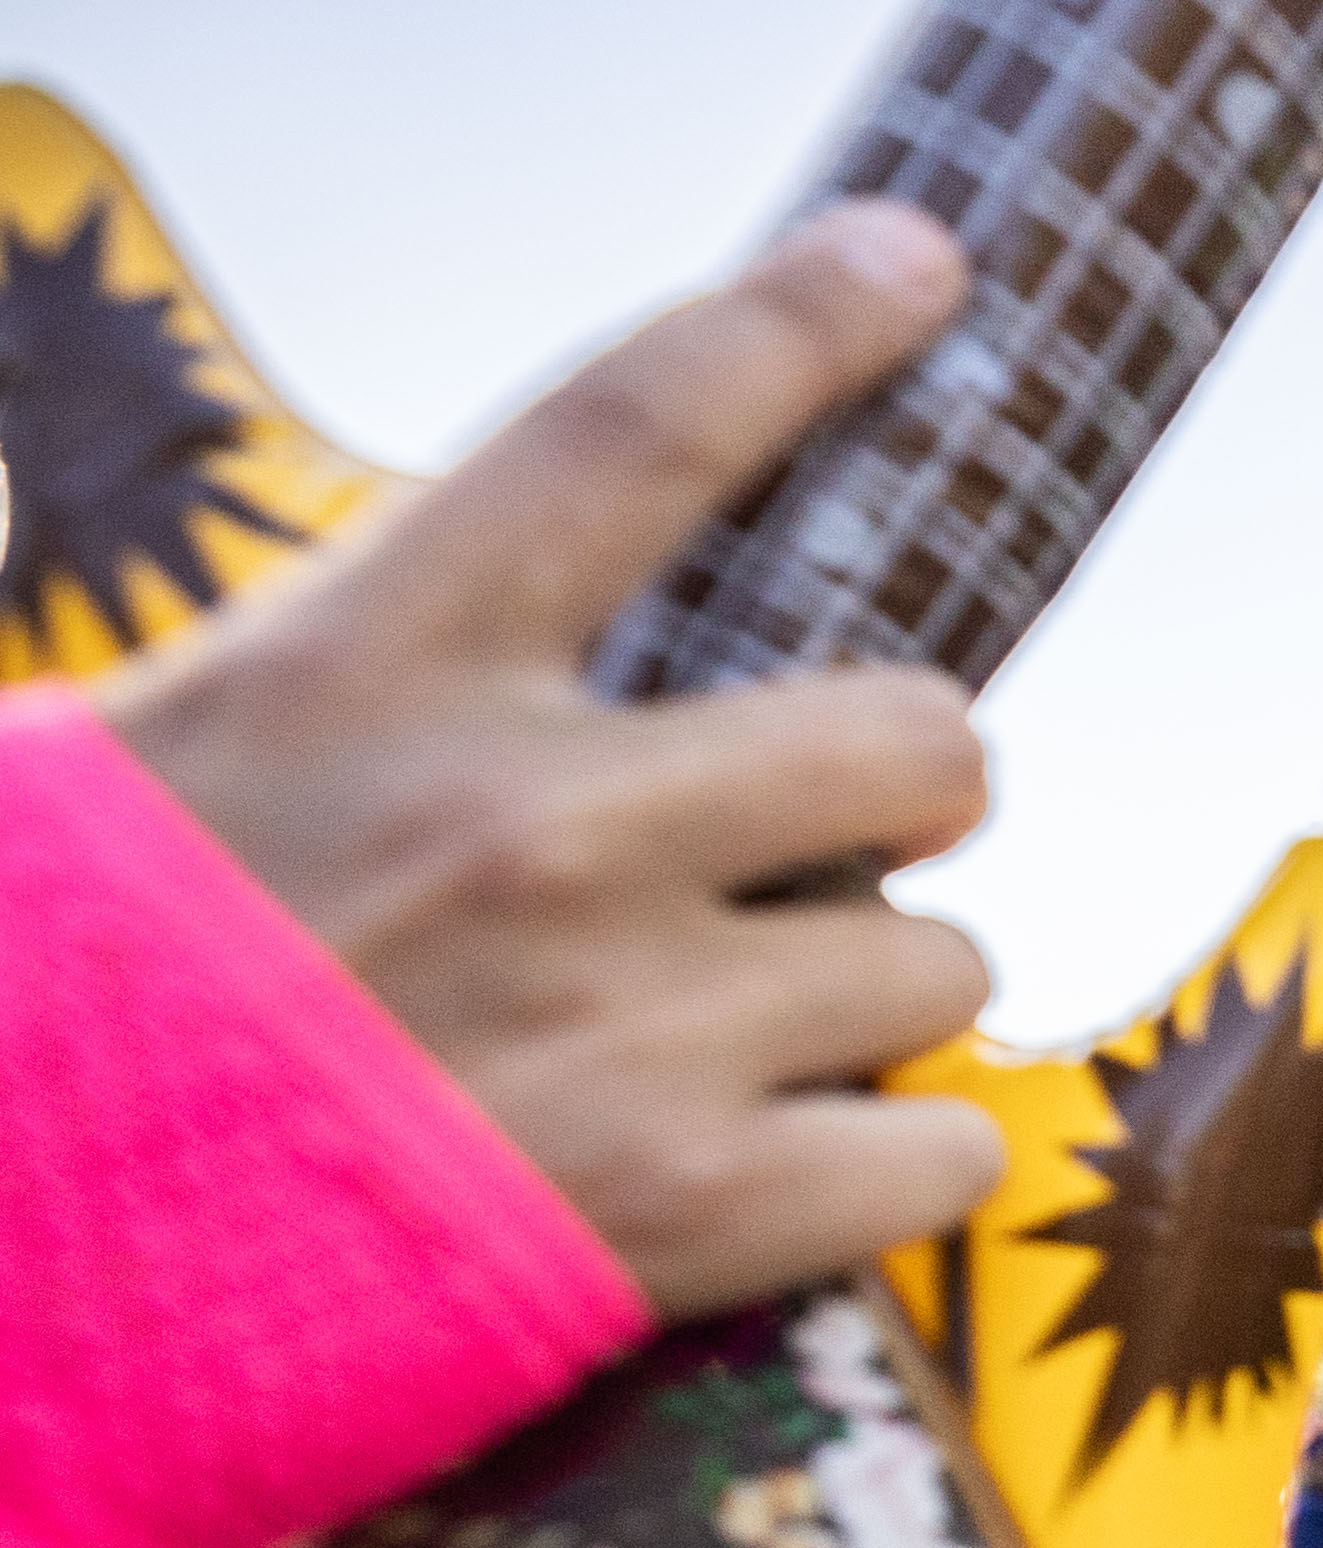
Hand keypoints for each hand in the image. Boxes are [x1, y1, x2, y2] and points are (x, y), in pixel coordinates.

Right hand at [94, 203, 1004, 1319]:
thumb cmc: (79, 998)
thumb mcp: (170, 755)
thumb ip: (371, 681)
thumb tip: (520, 645)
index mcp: (373, 665)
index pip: (634, 427)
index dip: (800, 324)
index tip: (917, 263)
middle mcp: (535, 824)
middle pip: (913, 731)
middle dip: (911, 784)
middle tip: (835, 834)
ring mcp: (628, 1023)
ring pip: (938, 959)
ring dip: (875, 993)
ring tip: (739, 1030)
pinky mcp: (685, 1211)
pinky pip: (940, 1148)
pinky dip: (895, 1158)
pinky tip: (791, 1161)